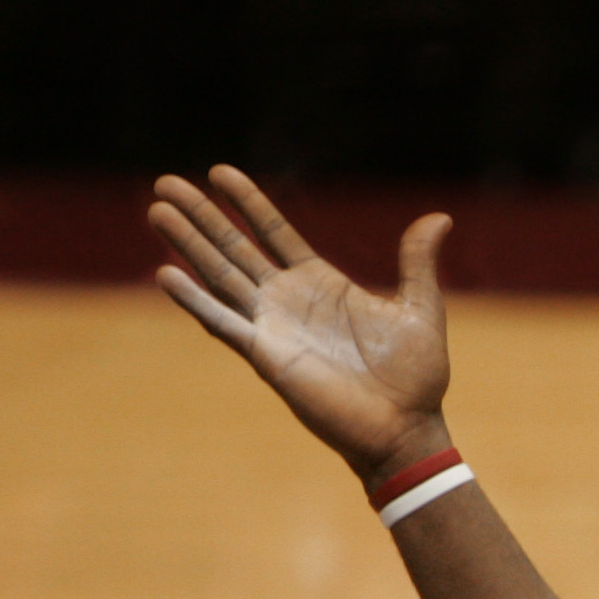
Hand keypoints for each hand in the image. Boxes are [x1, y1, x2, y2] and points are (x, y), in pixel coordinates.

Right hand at [150, 166, 455, 484]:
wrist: (407, 427)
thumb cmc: (415, 376)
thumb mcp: (421, 307)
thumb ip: (417, 262)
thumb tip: (440, 217)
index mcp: (322, 284)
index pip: (275, 232)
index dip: (249, 203)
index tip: (220, 171)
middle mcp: (289, 301)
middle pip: (235, 247)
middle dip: (203, 216)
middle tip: (165, 183)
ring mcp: (273, 327)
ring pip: (220, 276)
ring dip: (189, 245)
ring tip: (158, 211)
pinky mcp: (266, 356)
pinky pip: (223, 323)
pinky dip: (194, 300)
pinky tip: (165, 274)